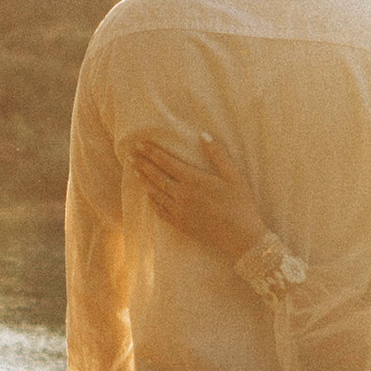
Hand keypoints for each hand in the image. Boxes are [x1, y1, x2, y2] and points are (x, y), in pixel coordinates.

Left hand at [128, 131, 266, 261]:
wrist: (240, 236)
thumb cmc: (240, 204)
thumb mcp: (234, 175)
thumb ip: (218, 154)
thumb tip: (203, 135)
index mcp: (193, 180)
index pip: (166, 162)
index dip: (152, 152)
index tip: (140, 144)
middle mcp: (182, 195)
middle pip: (157, 176)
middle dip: (143, 164)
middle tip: (130, 156)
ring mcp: (179, 211)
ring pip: (156, 193)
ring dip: (144, 181)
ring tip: (135, 172)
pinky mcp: (181, 225)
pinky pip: (161, 211)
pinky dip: (152, 202)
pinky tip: (149, 197)